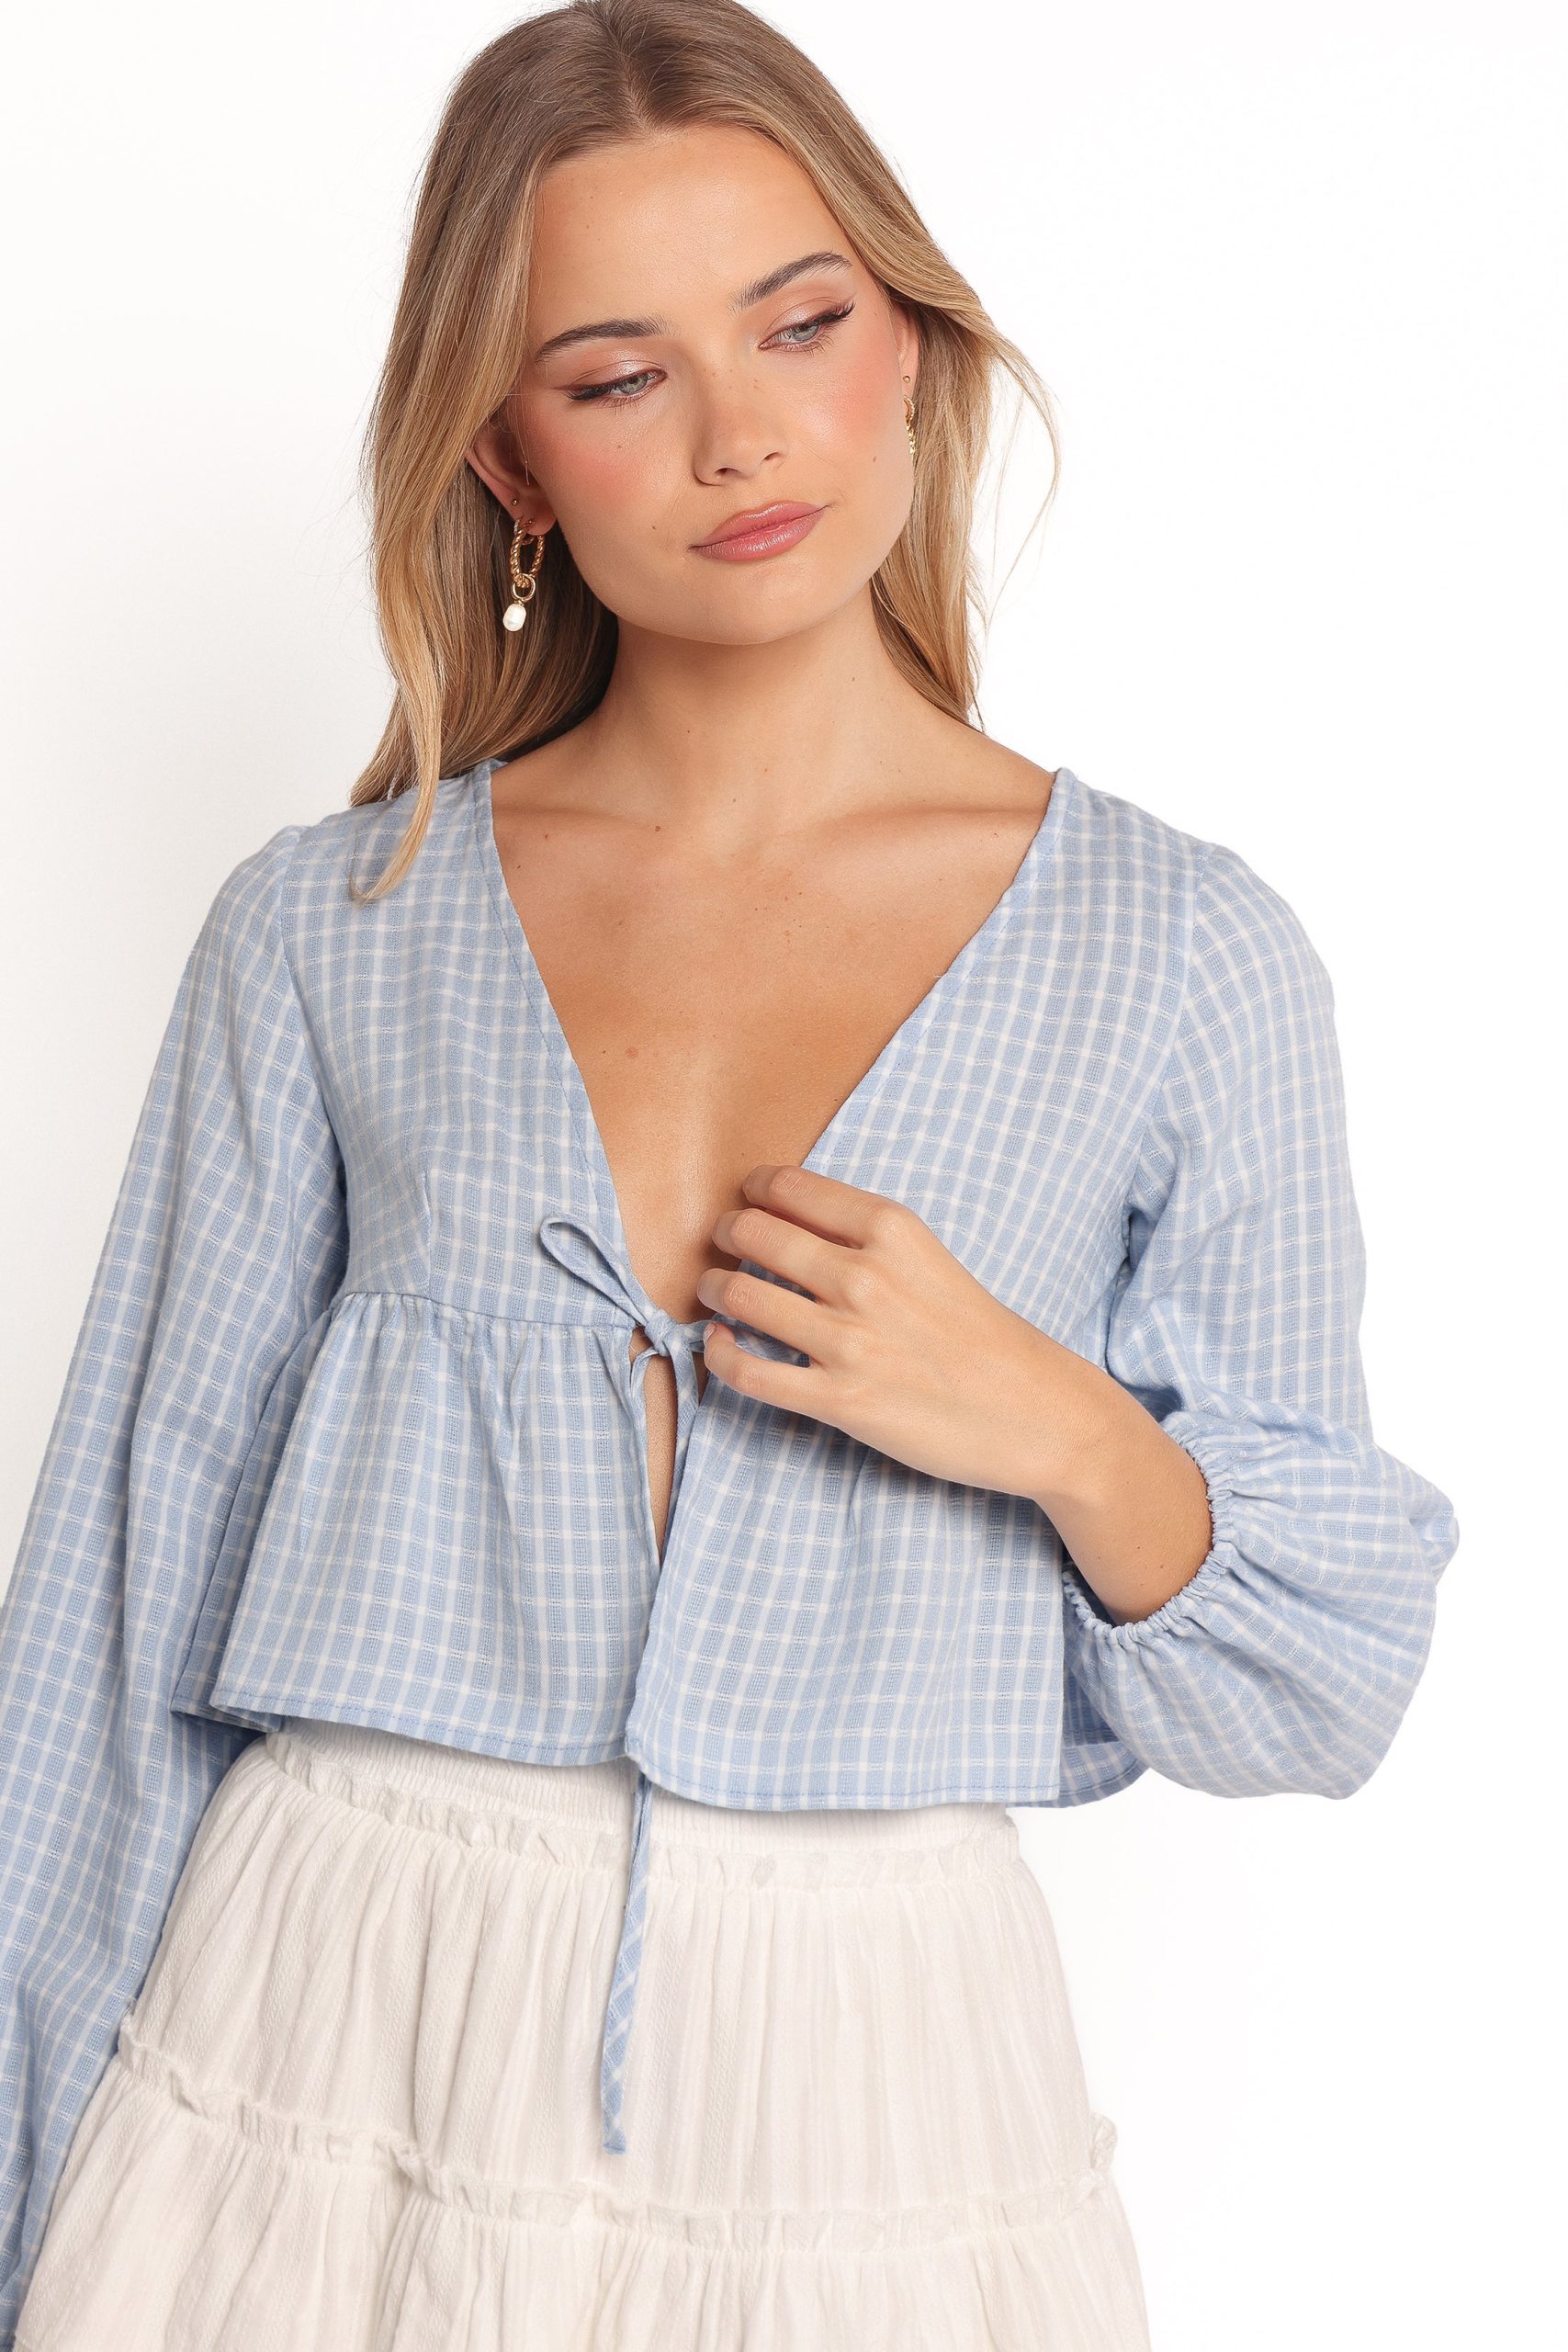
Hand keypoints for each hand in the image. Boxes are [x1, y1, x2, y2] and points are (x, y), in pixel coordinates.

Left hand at [695, 1162, 1112, 1506]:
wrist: (1038, 1413)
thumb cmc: (986, 1337)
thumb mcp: (931, 1258)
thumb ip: (868, 1241)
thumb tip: (791, 1225)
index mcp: (893, 1229)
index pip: (789, 1188)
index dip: (753, 1192)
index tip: (746, 1201)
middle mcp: (865, 1276)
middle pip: (752, 1234)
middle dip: (726, 1235)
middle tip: (721, 1243)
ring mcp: (849, 1340)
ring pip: (739, 1297)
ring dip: (714, 1290)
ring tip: (715, 1292)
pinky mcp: (840, 1401)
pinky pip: (748, 1372)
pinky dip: (720, 1355)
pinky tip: (720, 1347)